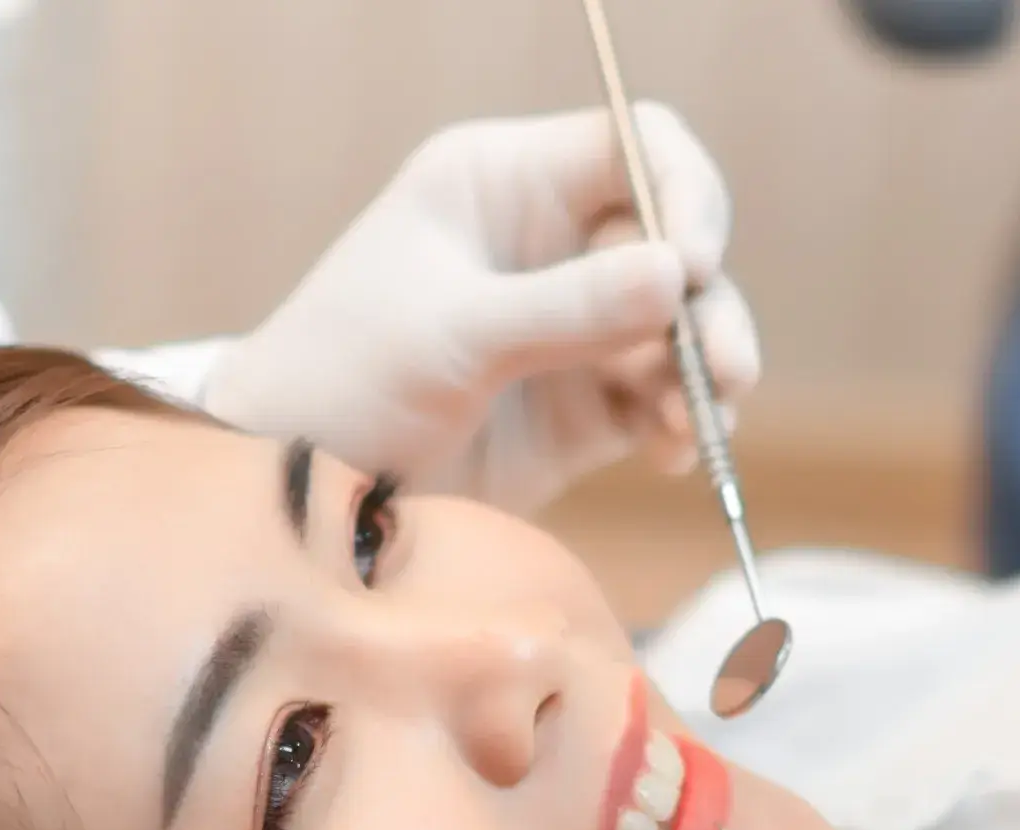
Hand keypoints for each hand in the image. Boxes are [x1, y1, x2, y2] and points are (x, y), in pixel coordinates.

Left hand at [204, 106, 759, 515]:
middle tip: (721, 367)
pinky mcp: (574, 412)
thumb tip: (679, 275)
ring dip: (703, 371)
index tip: (691, 264)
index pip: (632, 148)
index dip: (680, 194)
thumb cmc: (342, 383)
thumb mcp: (450, 337)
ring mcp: (566, 334)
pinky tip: (675, 454)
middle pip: (671, 244)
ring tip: (699, 421)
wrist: (298, 490)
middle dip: (706, 303)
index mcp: (503, 187)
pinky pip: (655, 403)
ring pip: (675, 330)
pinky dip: (677, 424)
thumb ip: (566, 308)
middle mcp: (546, 249)